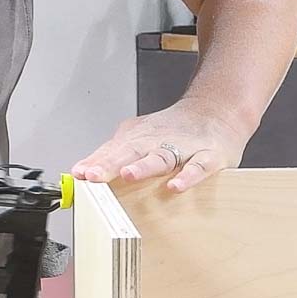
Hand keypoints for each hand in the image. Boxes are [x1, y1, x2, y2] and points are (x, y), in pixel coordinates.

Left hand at [71, 98, 249, 193]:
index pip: (112, 151)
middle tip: (93, 175)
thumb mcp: (138, 138)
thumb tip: (80, 171)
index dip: (95, 163)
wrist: (217, 110)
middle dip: (111, 164)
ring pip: (161, 158)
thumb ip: (110, 155)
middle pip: (131, 152)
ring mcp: (184, 148)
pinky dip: (187, 177)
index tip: (79, 174)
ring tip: (128, 175)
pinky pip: (198, 167)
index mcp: (138, 138)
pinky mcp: (209, 156)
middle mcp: (157, 141)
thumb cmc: (173, 130)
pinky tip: (175, 186)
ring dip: (144, 167)